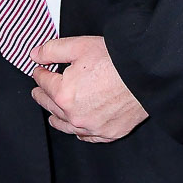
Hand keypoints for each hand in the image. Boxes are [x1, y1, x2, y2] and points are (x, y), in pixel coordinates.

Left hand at [30, 36, 147, 142]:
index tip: (40, 70)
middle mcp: (75, 116)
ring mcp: (92, 127)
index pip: (43, 83)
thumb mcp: (79, 46)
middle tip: (39, 90)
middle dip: (43, 95)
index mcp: (63, 94)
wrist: (147, 75)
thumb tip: (35, 55)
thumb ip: (52, 50)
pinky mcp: (109, 133)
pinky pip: (87, 137)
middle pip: (50, 106)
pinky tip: (77, 127)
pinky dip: (79, 131)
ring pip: (65, 126)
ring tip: (51, 112)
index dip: (39, 73)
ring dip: (56, 117)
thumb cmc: (116, 60)